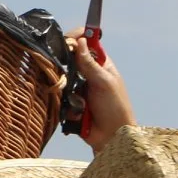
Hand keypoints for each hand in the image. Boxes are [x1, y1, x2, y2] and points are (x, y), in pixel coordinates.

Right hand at [68, 29, 135, 152]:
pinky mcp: (72, 105)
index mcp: (100, 65)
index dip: (77, 39)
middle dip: (69, 73)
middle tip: (76, 82)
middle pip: (69, 63)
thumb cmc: (115, 107)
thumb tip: (80, 40)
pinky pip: (62, 101)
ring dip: (71, 95)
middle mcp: (88, 75)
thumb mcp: (103, 82)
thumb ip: (89, 63)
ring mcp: (79, 90)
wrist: (112, 137)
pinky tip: (81, 116)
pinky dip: (70, 109)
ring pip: (63, 83)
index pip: (86, 44)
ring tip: (83, 105)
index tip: (69, 40)